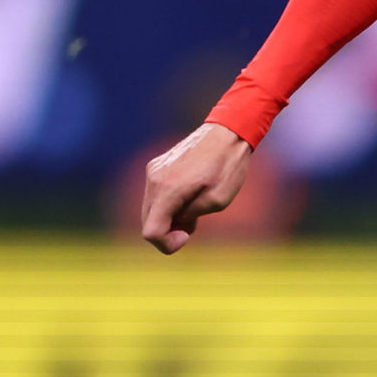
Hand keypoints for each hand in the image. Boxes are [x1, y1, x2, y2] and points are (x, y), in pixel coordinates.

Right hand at [141, 122, 252, 253]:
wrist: (228, 132)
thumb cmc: (228, 167)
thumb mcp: (217, 201)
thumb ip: (190, 217)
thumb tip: (174, 222)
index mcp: (167, 190)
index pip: (150, 232)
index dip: (167, 243)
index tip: (187, 236)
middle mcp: (153, 180)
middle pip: (148, 222)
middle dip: (168, 231)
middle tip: (194, 223)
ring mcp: (153, 171)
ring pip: (150, 209)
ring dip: (169, 217)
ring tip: (196, 208)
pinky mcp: (156, 166)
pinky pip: (155, 195)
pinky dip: (168, 204)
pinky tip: (190, 196)